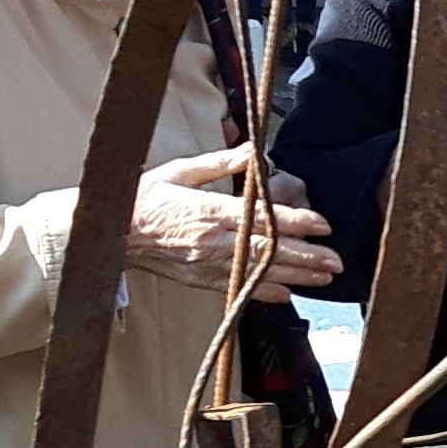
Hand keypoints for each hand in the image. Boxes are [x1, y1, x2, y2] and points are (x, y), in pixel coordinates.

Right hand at [124, 147, 343, 298]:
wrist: (111, 233)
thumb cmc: (146, 198)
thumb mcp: (181, 171)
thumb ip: (221, 163)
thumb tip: (253, 151)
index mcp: (209, 210)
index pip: (262, 217)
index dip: (296, 221)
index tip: (322, 223)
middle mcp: (212, 240)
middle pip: (268, 250)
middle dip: (306, 256)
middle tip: (336, 260)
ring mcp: (206, 264)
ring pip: (258, 273)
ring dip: (294, 277)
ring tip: (323, 278)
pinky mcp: (199, 280)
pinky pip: (237, 289)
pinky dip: (263, 294)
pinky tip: (287, 296)